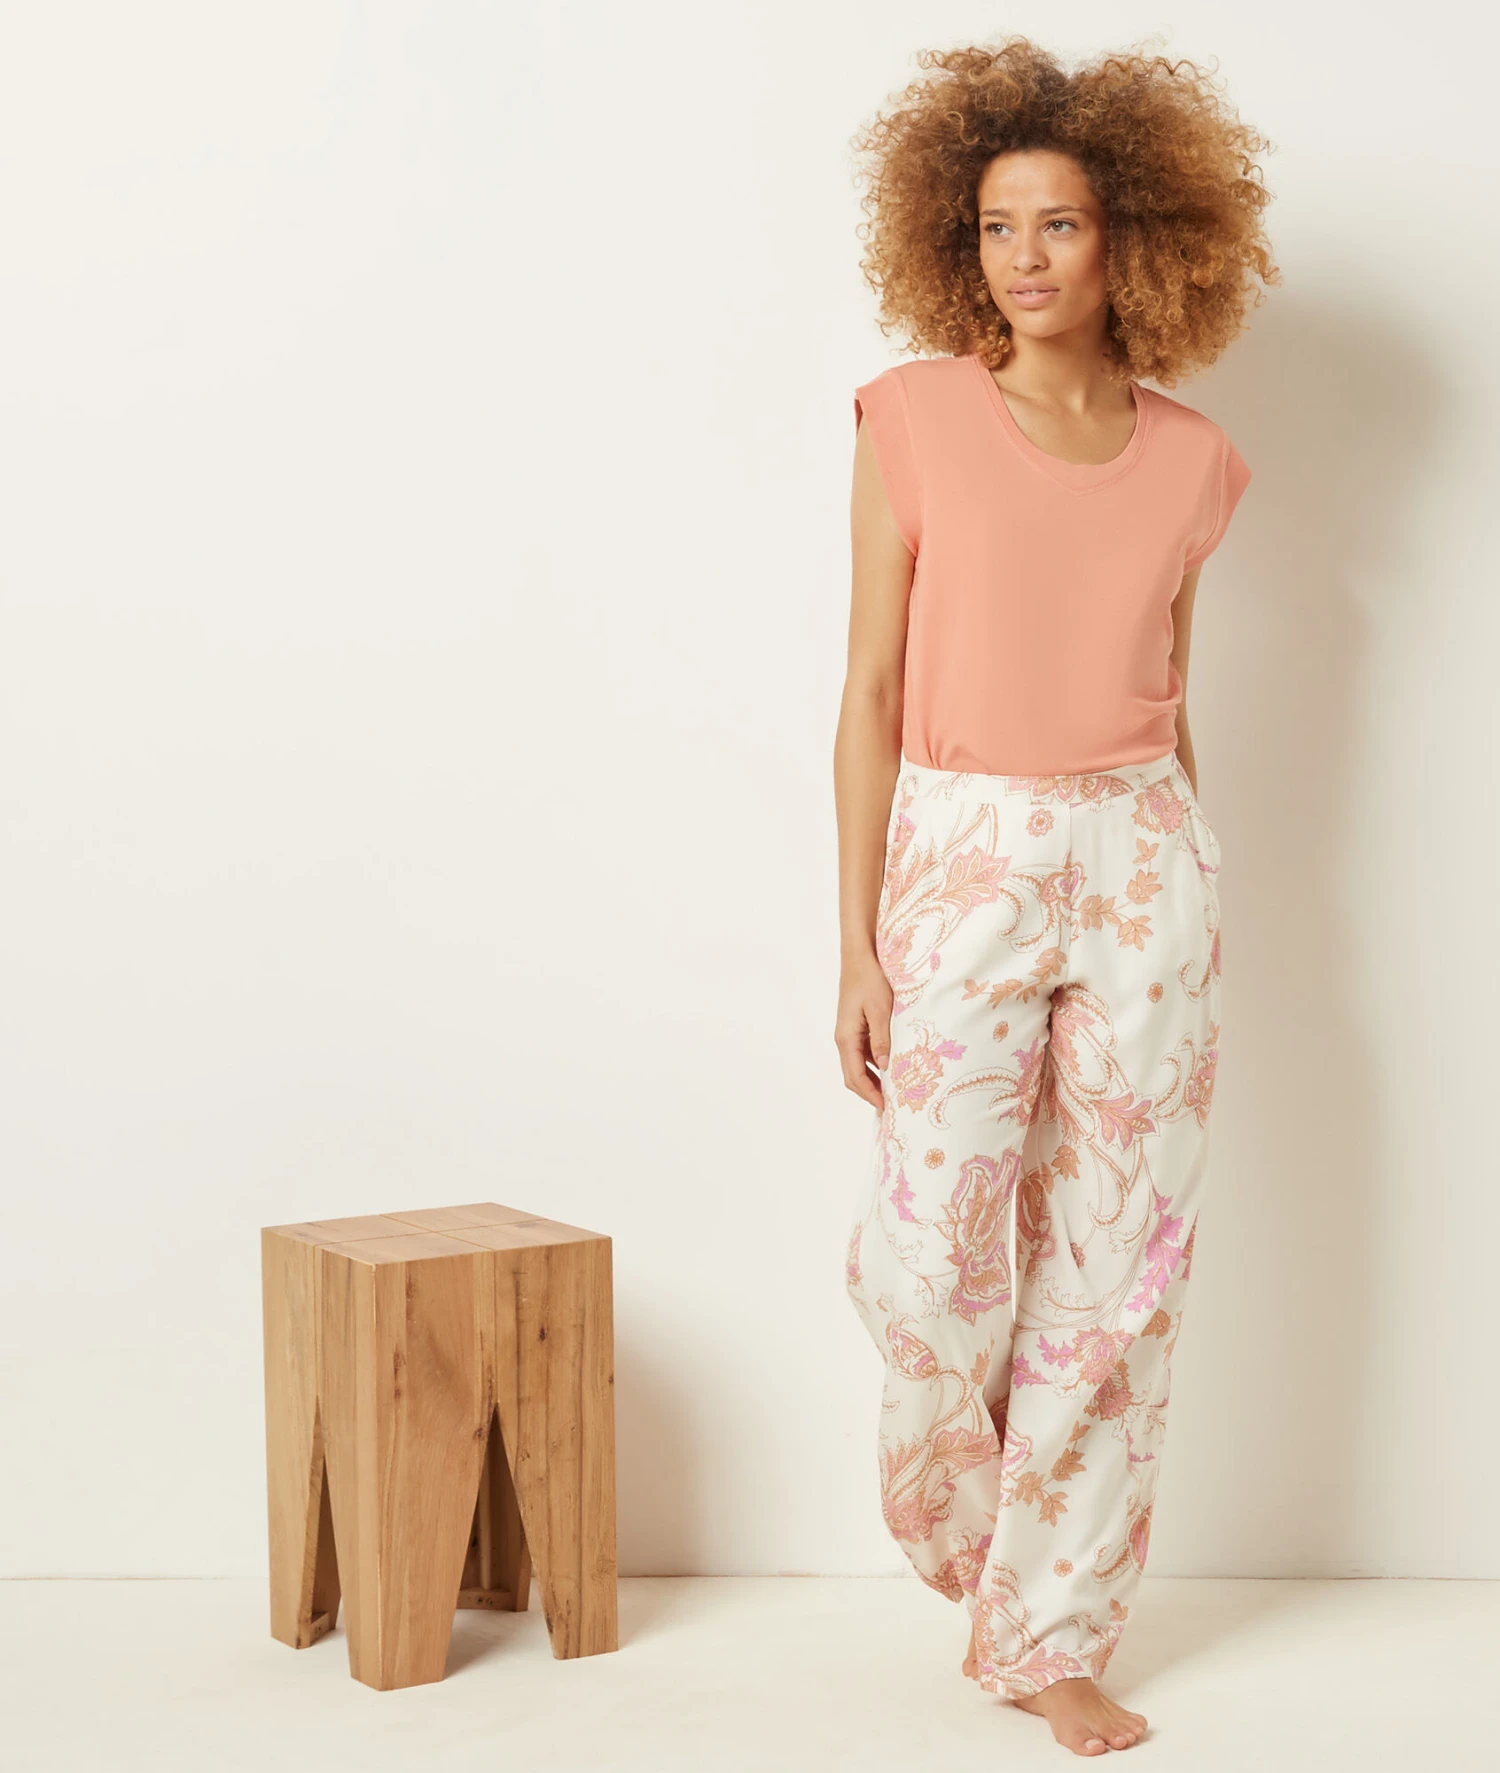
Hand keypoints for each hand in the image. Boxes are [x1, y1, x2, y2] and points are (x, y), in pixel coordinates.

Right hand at [835, 950, 892, 1109]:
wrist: (860, 955)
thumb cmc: (870, 978)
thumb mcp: (881, 1010)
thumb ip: (883, 1040)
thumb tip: (886, 1067)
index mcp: (846, 1038)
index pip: (855, 1077)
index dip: (870, 1095)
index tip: (887, 1109)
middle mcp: (844, 1038)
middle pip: (854, 1075)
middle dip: (871, 1092)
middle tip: (893, 1106)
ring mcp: (849, 1032)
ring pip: (859, 1065)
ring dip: (874, 1079)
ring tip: (896, 1090)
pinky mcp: (857, 1025)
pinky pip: (864, 1051)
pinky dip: (876, 1064)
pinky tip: (893, 1064)